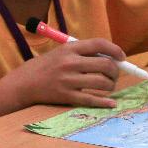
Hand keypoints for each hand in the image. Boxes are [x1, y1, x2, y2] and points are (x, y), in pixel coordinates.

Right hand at [0, 38, 123, 108]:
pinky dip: (104, 102)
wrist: (25, 83)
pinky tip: (111, 103)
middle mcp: (70, 62)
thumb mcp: (62, 52)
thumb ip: (83, 53)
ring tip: (109, 86)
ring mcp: (68, 80)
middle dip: (115, 71)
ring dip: (110, 86)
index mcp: (70, 48)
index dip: (115, 50)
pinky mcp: (66, 96)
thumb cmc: (47, 66)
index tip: (121, 57)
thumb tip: (111, 57)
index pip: (99, 44)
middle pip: (104, 65)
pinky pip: (91, 99)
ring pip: (101, 82)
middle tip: (114, 75)